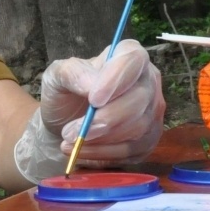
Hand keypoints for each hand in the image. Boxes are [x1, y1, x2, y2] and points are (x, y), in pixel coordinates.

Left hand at [37, 39, 165, 166]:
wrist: (64, 123)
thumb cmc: (65, 94)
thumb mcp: (57, 76)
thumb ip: (73, 73)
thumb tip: (92, 85)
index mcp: (128, 56)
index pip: (134, 60)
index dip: (117, 79)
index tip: (94, 99)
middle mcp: (148, 81)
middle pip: (140, 99)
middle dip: (106, 118)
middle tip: (72, 131)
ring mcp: (152, 112)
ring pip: (138, 128)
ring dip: (101, 139)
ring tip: (70, 140)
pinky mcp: (148, 140)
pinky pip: (133, 150)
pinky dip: (104, 154)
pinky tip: (81, 151)